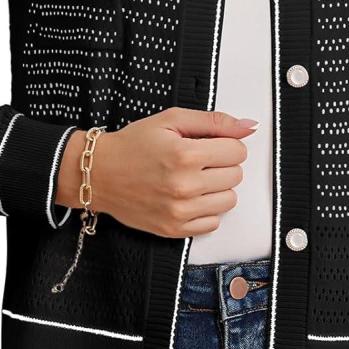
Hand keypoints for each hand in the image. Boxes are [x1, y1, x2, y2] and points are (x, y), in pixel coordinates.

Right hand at [55, 107, 257, 236]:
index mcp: (186, 155)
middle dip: (221, 164)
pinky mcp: (174, 229)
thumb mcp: (171, 120)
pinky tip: (188, 197)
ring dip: (216, 188)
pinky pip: (213, 223)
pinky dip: (205, 210)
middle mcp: (185, 186)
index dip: (225, 144)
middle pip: (235, 175)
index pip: (237, 151)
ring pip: (229, 200)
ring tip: (193, 179)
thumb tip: (248, 127)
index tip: (208, 144)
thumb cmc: (133, 144)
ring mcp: (180, 211)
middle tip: (196, 160)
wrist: (99, 174)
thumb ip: (213, 122)